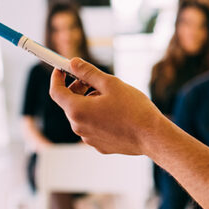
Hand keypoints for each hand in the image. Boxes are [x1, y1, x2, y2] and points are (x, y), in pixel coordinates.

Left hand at [49, 58, 169, 154]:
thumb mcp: (111, 84)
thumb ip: (88, 72)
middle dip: (77, 89)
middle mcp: (79, 127)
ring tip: (111, 97)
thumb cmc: (134, 110)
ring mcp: (89, 139)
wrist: (152, 136)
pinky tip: (117, 113)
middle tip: (92, 80)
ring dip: (90, 103)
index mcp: (78, 110)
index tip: (61, 69)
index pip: (56, 92)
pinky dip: (99, 117)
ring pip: (83, 115)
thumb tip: (73, 63)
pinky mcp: (100, 145)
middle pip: (70, 103)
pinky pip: (93, 127)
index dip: (56, 78)